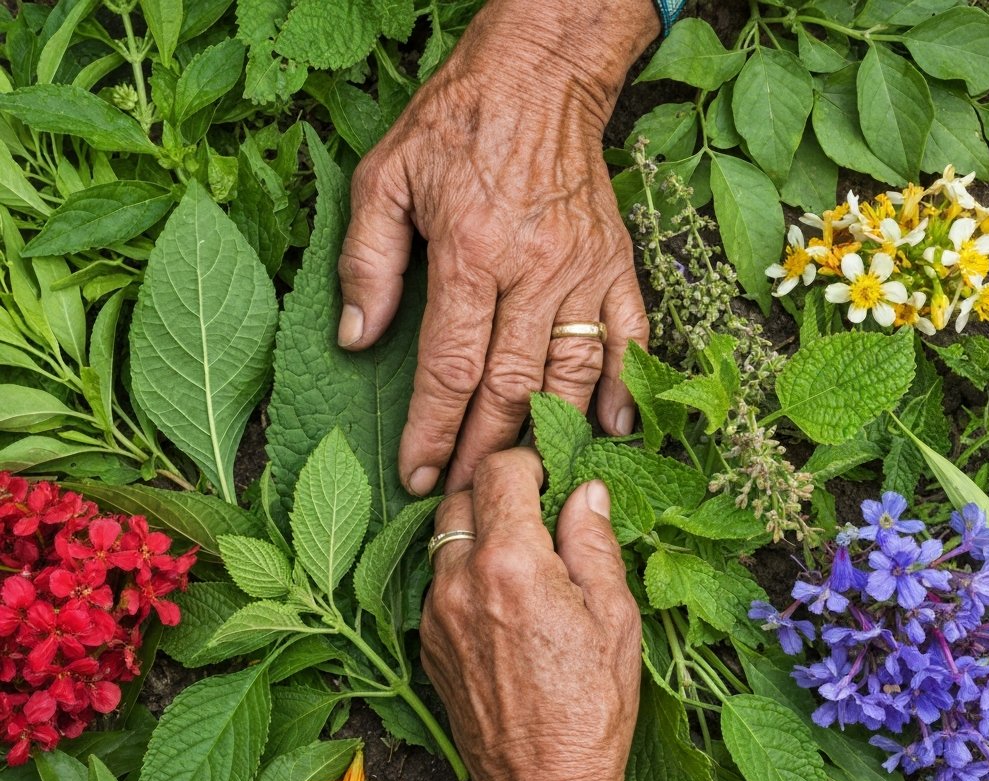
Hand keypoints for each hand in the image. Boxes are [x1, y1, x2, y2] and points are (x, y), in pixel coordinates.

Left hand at [337, 0, 659, 495]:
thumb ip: (368, 261)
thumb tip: (359, 340)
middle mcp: (533, 269)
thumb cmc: (456, 125)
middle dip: (483, 449)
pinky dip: (623, 385)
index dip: (432, 430)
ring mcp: (582, 269)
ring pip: (569, 373)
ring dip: (545, 433)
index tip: (418, 476)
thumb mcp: (384, 176)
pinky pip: (629, 334)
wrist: (538, 75)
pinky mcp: (615, 263)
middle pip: (510, 385)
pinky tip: (611, 429)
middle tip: (464, 496)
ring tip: (522, 478)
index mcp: (470, 251)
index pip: (449, 366)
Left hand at [419, 447, 640, 780]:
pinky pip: (438, 585)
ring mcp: (435, 614)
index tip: (549, 476)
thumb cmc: (590, 706)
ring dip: (475, 533)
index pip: (500, 472)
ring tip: (519, 560)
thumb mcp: (614, 617)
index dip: (528, 463)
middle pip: (460, 498)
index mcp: (511, 562)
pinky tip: (499, 602)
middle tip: (533, 513)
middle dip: (494, 492)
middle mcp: (460, 580)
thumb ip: (593, 543)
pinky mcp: (427, 644)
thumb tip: (586, 493)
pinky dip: (463, 575)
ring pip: (442, 542)